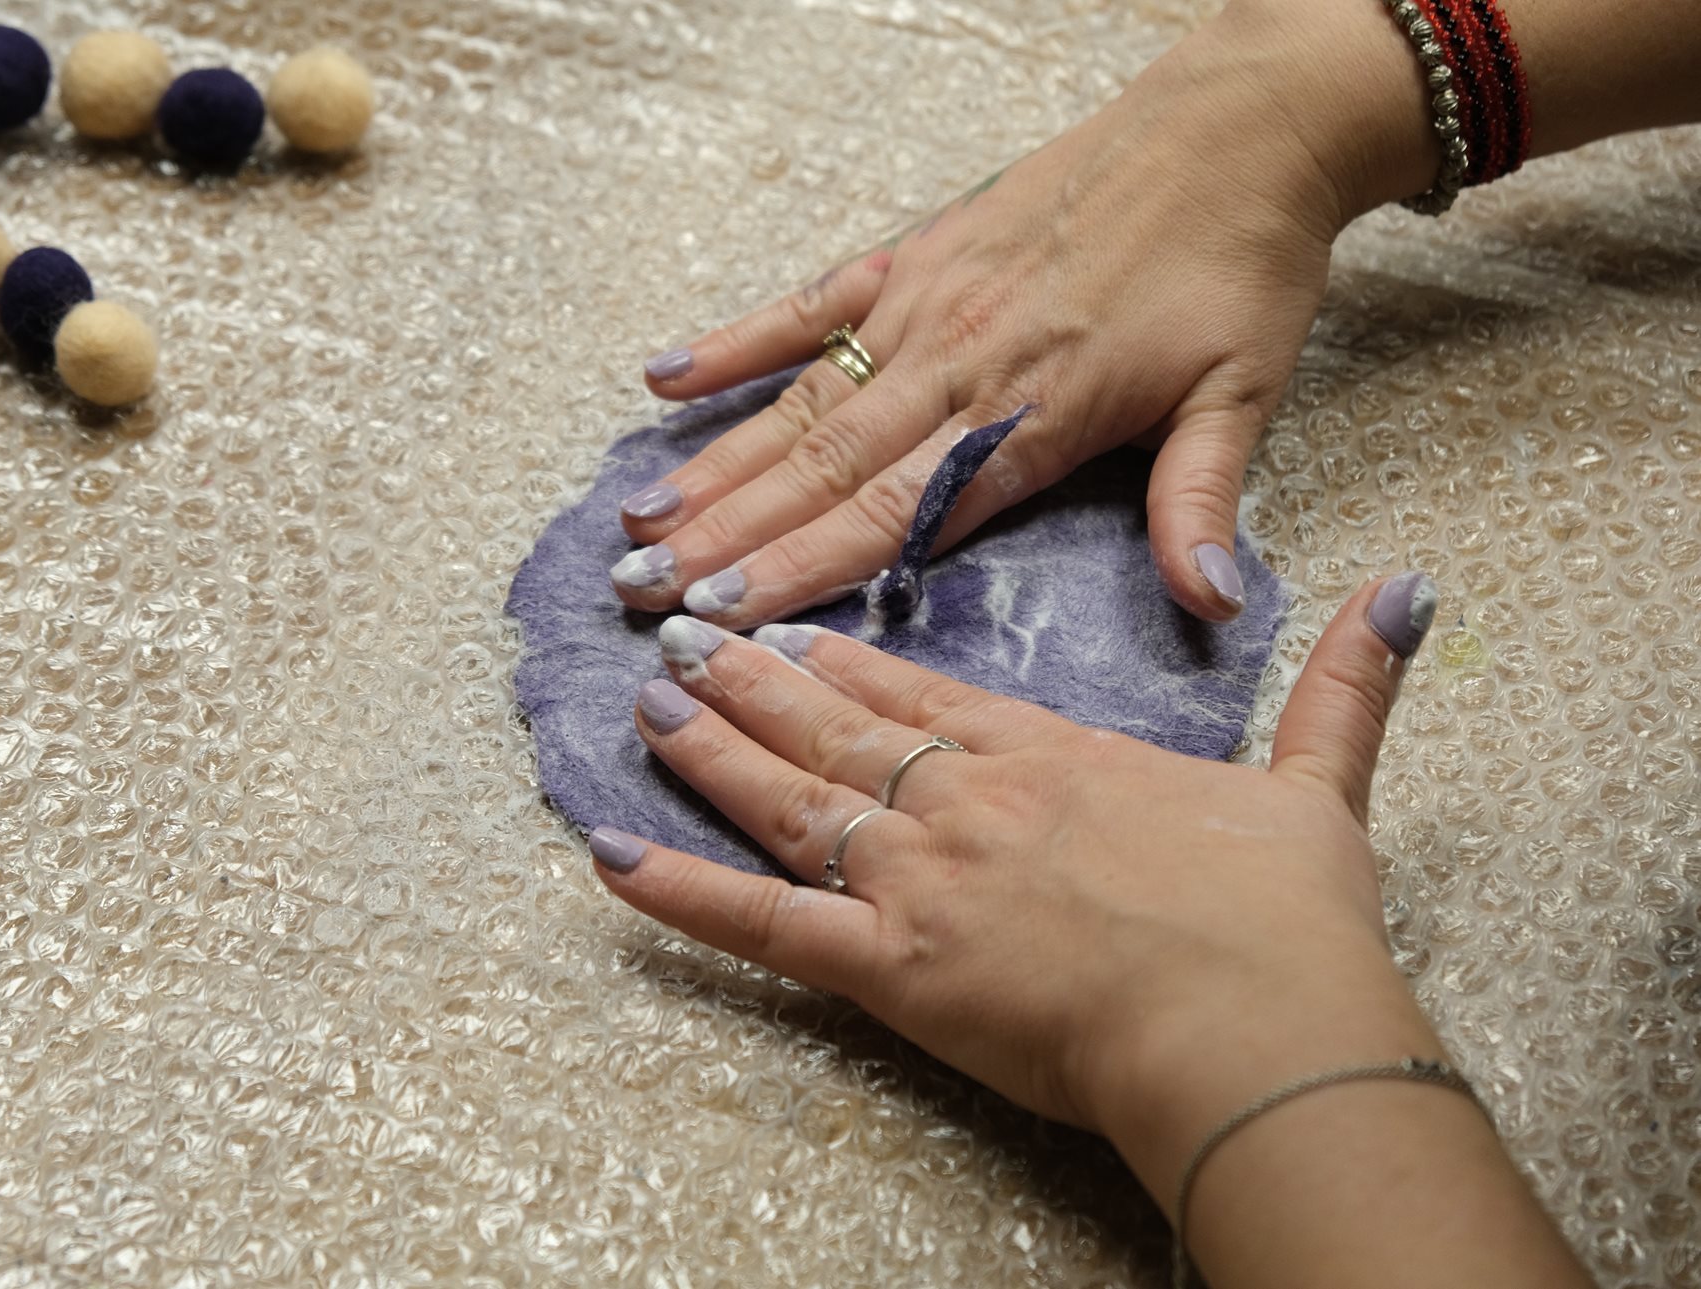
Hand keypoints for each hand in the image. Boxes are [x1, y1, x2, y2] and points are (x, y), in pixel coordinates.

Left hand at [589, 572, 1441, 1174]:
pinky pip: (761, 924)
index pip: (923, 695)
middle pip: (837, 729)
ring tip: (646, 706)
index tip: (792, 628)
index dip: (847, 662)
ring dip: (711, 752)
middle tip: (682, 639)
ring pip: (789, 799)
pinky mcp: (889, 967)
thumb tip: (1403, 595)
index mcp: (1048, 759)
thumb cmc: (1281, 921)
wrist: (1252, 1023)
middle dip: (754, 682)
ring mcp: (917, 878)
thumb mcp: (1316, 788)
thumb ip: (1340, 689)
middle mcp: (965, 801)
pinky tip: (607, 857)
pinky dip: (680, 893)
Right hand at [610, 1, 1398, 628]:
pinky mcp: (917, 253)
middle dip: (725, 538)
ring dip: (716, 467)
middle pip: (819, 469)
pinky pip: (810, 306)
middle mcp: (957, 365)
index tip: (722, 615)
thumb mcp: (1240, 395)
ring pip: (801, 403)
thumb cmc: (1239, 267)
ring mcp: (925, 305)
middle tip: (638, 590)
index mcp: (1029, 416)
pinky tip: (666, 378)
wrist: (1239, 125)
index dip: (800, 569)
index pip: (891, 515)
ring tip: (639, 521)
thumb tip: (1213, 608)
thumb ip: (1198, 504)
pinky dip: (738, 343)